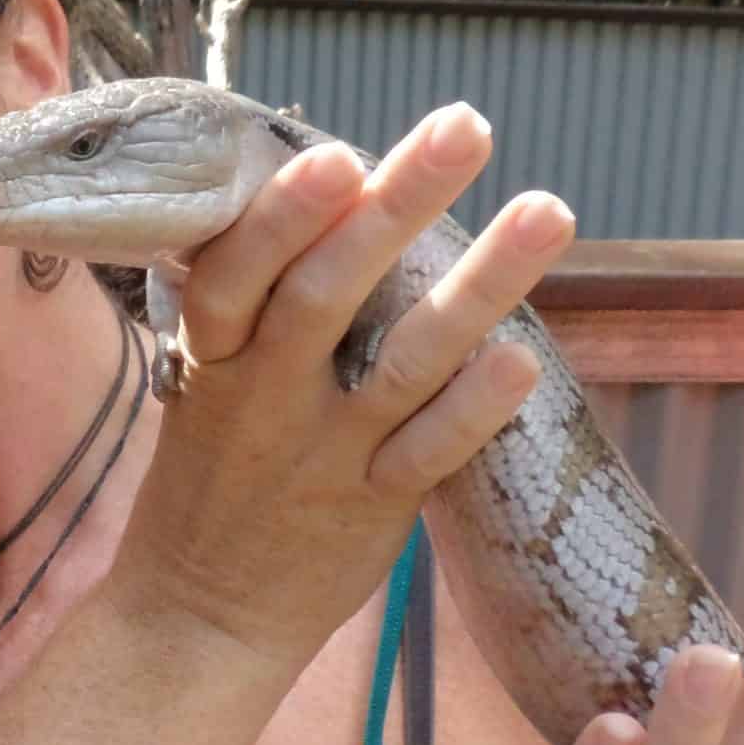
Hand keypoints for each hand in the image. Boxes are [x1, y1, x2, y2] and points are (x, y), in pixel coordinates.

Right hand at [116, 102, 573, 665]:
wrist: (196, 618)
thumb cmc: (209, 483)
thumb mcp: (205, 385)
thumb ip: (259, 309)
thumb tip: (335, 202)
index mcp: (215, 357)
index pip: (237, 272)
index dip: (285, 215)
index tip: (338, 154)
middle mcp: (266, 397)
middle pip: (330, 289)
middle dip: (402, 202)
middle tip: (466, 126)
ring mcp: (322, 455)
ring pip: (405, 360)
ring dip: (483, 282)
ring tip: (548, 209)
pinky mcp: (371, 511)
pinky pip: (430, 453)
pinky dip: (475, 407)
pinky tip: (524, 362)